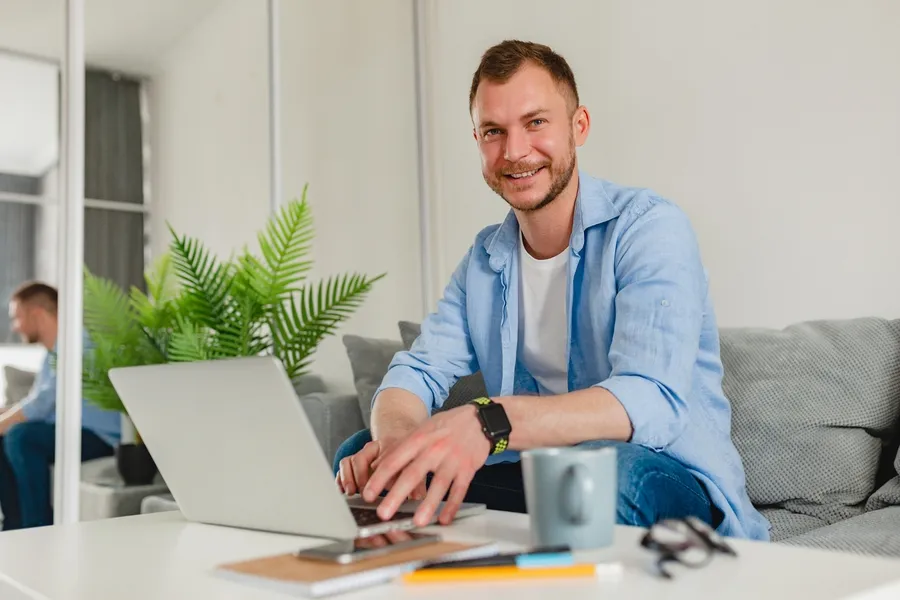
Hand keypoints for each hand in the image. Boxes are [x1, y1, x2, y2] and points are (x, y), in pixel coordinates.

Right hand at [336, 438, 426, 500]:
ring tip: (351, 492)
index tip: (383, 488)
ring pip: (349, 461)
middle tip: (364, 494)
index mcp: (387, 446)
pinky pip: (343, 467)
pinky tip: (343, 491)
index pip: (382, 459)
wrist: (397, 440)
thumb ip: (418, 481)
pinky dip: (341, 478)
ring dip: (348, 478)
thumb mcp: (415, 466)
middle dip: (361, 478)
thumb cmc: (407, 456)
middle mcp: (371, 449)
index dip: (381, 475)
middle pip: (361, 459)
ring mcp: (360, 455)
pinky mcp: (352, 463)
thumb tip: (419, 498)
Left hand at [362, 404, 490, 526]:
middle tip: (383, 513)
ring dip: (428, 505)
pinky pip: (459, 490)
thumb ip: (400, 448)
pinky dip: (452, 506)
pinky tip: (445, 519)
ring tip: (417, 522)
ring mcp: (452, 459)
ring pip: (439, 484)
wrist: (478, 419)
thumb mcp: (421, 430)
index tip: (368, 494)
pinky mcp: (468, 468)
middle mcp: (434, 449)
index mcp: (418, 439)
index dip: (379, 478)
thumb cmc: (446, 426)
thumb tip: (378, 466)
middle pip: (413, 474)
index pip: (394, 460)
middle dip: (396, 495)